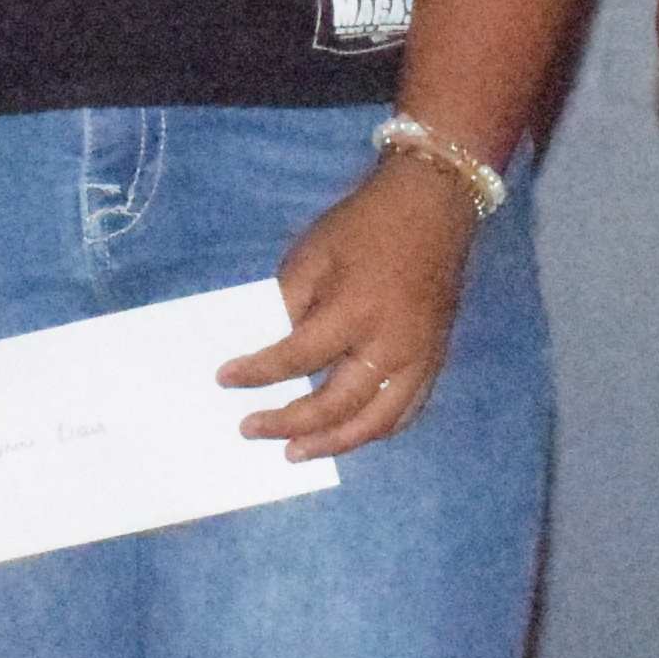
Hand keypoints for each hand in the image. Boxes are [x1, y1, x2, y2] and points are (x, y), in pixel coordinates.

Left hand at [223, 160, 481, 458]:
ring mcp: (418, 359)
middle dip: (289, 423)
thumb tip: (265, 344)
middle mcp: (390, 346)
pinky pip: (405, 412)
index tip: (224, 378)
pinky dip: (373, 431)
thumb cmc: (366, 225)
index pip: (296, 358)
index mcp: (355, 312)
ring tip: (296, 451)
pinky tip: (346, 434)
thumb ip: (288, 303)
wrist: (433, 206)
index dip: (257, 372)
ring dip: (332, 443)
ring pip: (375, 423)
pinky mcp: (434, 361)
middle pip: (335, 405)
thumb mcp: (313, 253)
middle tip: (251, 429)